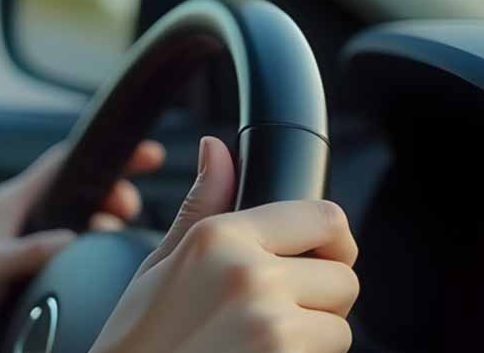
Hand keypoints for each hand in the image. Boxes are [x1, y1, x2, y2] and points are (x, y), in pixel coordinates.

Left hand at [0, 139, 166, 352]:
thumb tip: (71, 238)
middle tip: (132, 208)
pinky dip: (94, 251)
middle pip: (81, 191)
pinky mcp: (32, 271)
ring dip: (106, 223)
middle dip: (114, 192)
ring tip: (121, 231)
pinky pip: (73, 252)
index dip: (105, 154)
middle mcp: (22, 220)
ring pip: (80, 221)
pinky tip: (105, 261)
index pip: (65, 164)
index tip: (144, 154)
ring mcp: (28, 245)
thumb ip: (28, 250)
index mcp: (10, 204)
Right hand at [90, 136, 358, 352]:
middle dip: (319, 299)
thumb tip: (216, 150)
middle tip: (270, 315)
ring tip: (259, 344)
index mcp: (218, 237)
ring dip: (313, 337)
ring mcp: (271, 322)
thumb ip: (202, 205)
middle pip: (343, 277)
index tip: (318, 259)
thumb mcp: (160, 264)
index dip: (330, 242)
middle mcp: (249, 273)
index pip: (325, 217)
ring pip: (341, 326)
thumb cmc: (139, 339)